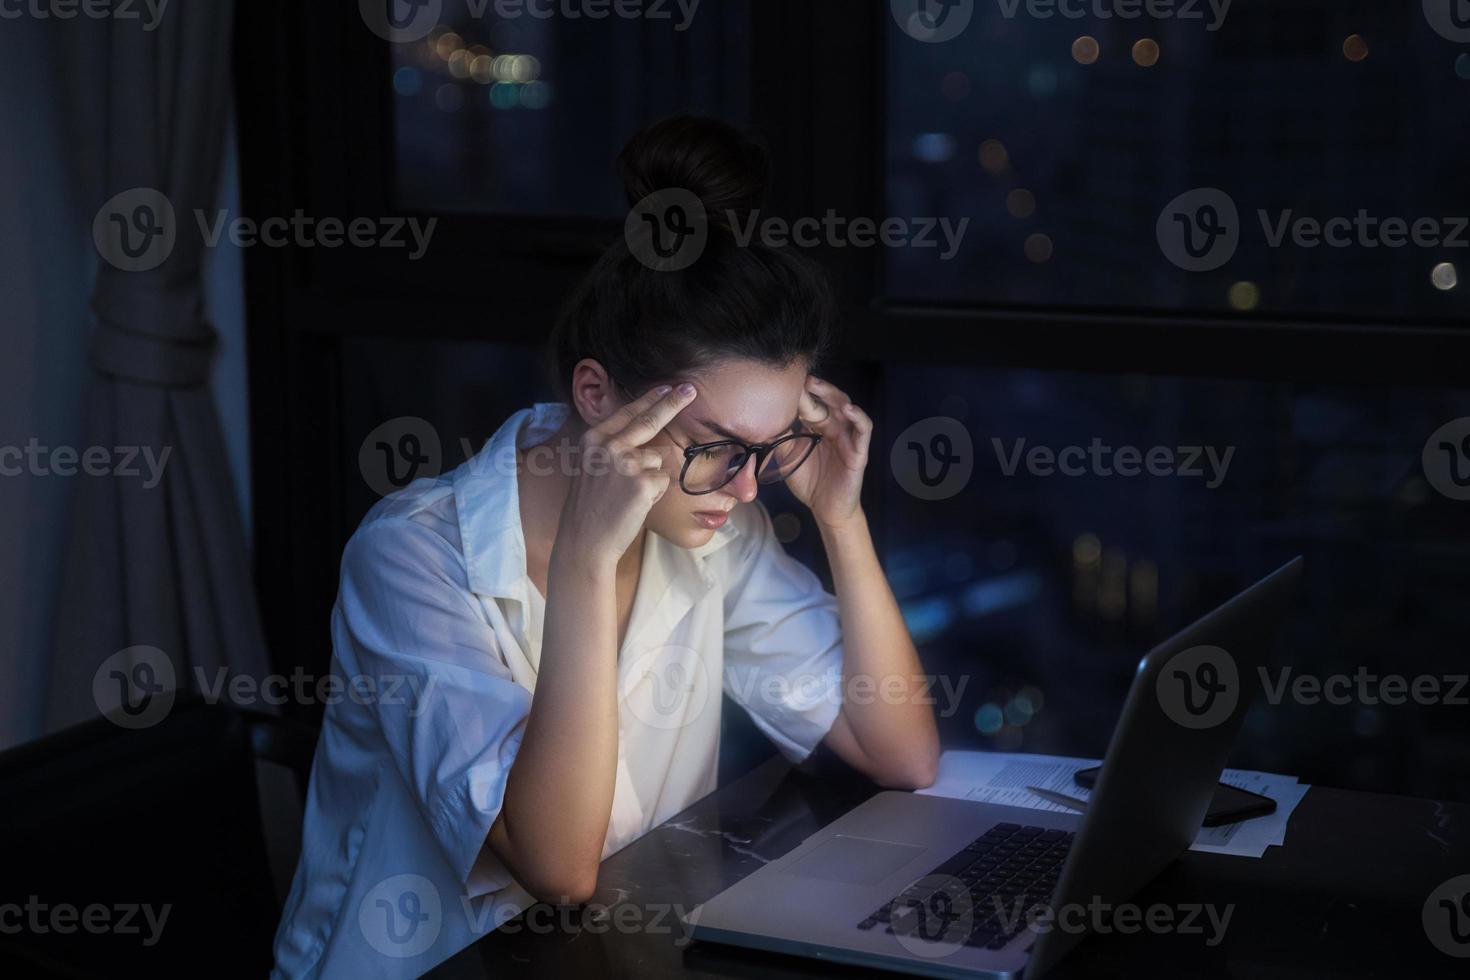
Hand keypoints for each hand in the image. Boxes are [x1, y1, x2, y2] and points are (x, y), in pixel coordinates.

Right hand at [555, 383, 696, 567]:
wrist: (584, 541)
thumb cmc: (591, 508)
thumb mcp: (592, 469)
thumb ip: (613, 448)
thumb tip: (645, 435)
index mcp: (593, 440)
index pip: (627, 413)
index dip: (649, 399)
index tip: (667, 386)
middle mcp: (608, 446)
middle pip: (648, 419)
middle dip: (672, 402)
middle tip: (690, 388)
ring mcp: (625, 463)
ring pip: (658, 459)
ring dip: (652, 477)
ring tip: (628, 496)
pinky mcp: (642, 482)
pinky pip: (663, 480)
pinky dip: (655, 494)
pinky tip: (635, 504)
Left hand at [783, 376, 871, 529]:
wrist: (825, 510)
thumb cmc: (809, 482)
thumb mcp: (788, 457)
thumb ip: (779, 438)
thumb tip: (759, 421)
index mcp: (818, 427)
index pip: (811, 404)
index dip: (800, 394)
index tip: (784, 382)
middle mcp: (834, 428)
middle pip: (829, 399)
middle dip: (816, 388)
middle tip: (801, 378)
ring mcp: (848, 437)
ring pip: (846, 408)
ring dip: (833, 395)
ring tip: (818, 386)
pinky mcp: (859, 451)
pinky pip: (863, 429)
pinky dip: (858, 417)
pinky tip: (848, 409)